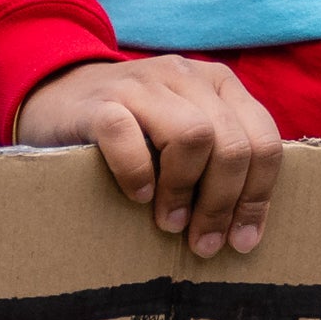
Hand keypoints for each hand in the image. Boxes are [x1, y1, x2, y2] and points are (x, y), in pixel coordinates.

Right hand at [14, 56, 283, 258]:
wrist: (57, 96)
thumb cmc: (132, 132)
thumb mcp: (184, 136)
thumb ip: (219, 163)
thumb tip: (245, 230)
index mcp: (218, 85)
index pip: (263, 140)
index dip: (258, 196)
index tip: (242, 240)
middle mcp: (185, 77)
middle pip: (232, 145)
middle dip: (223, 204)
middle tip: (203, 242)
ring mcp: (142, 84)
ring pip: (194, 136)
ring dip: (184, 190)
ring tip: (169, 222)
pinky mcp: (100, 103)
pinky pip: (126, 136)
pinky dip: (136, 173)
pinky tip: (136, 196)